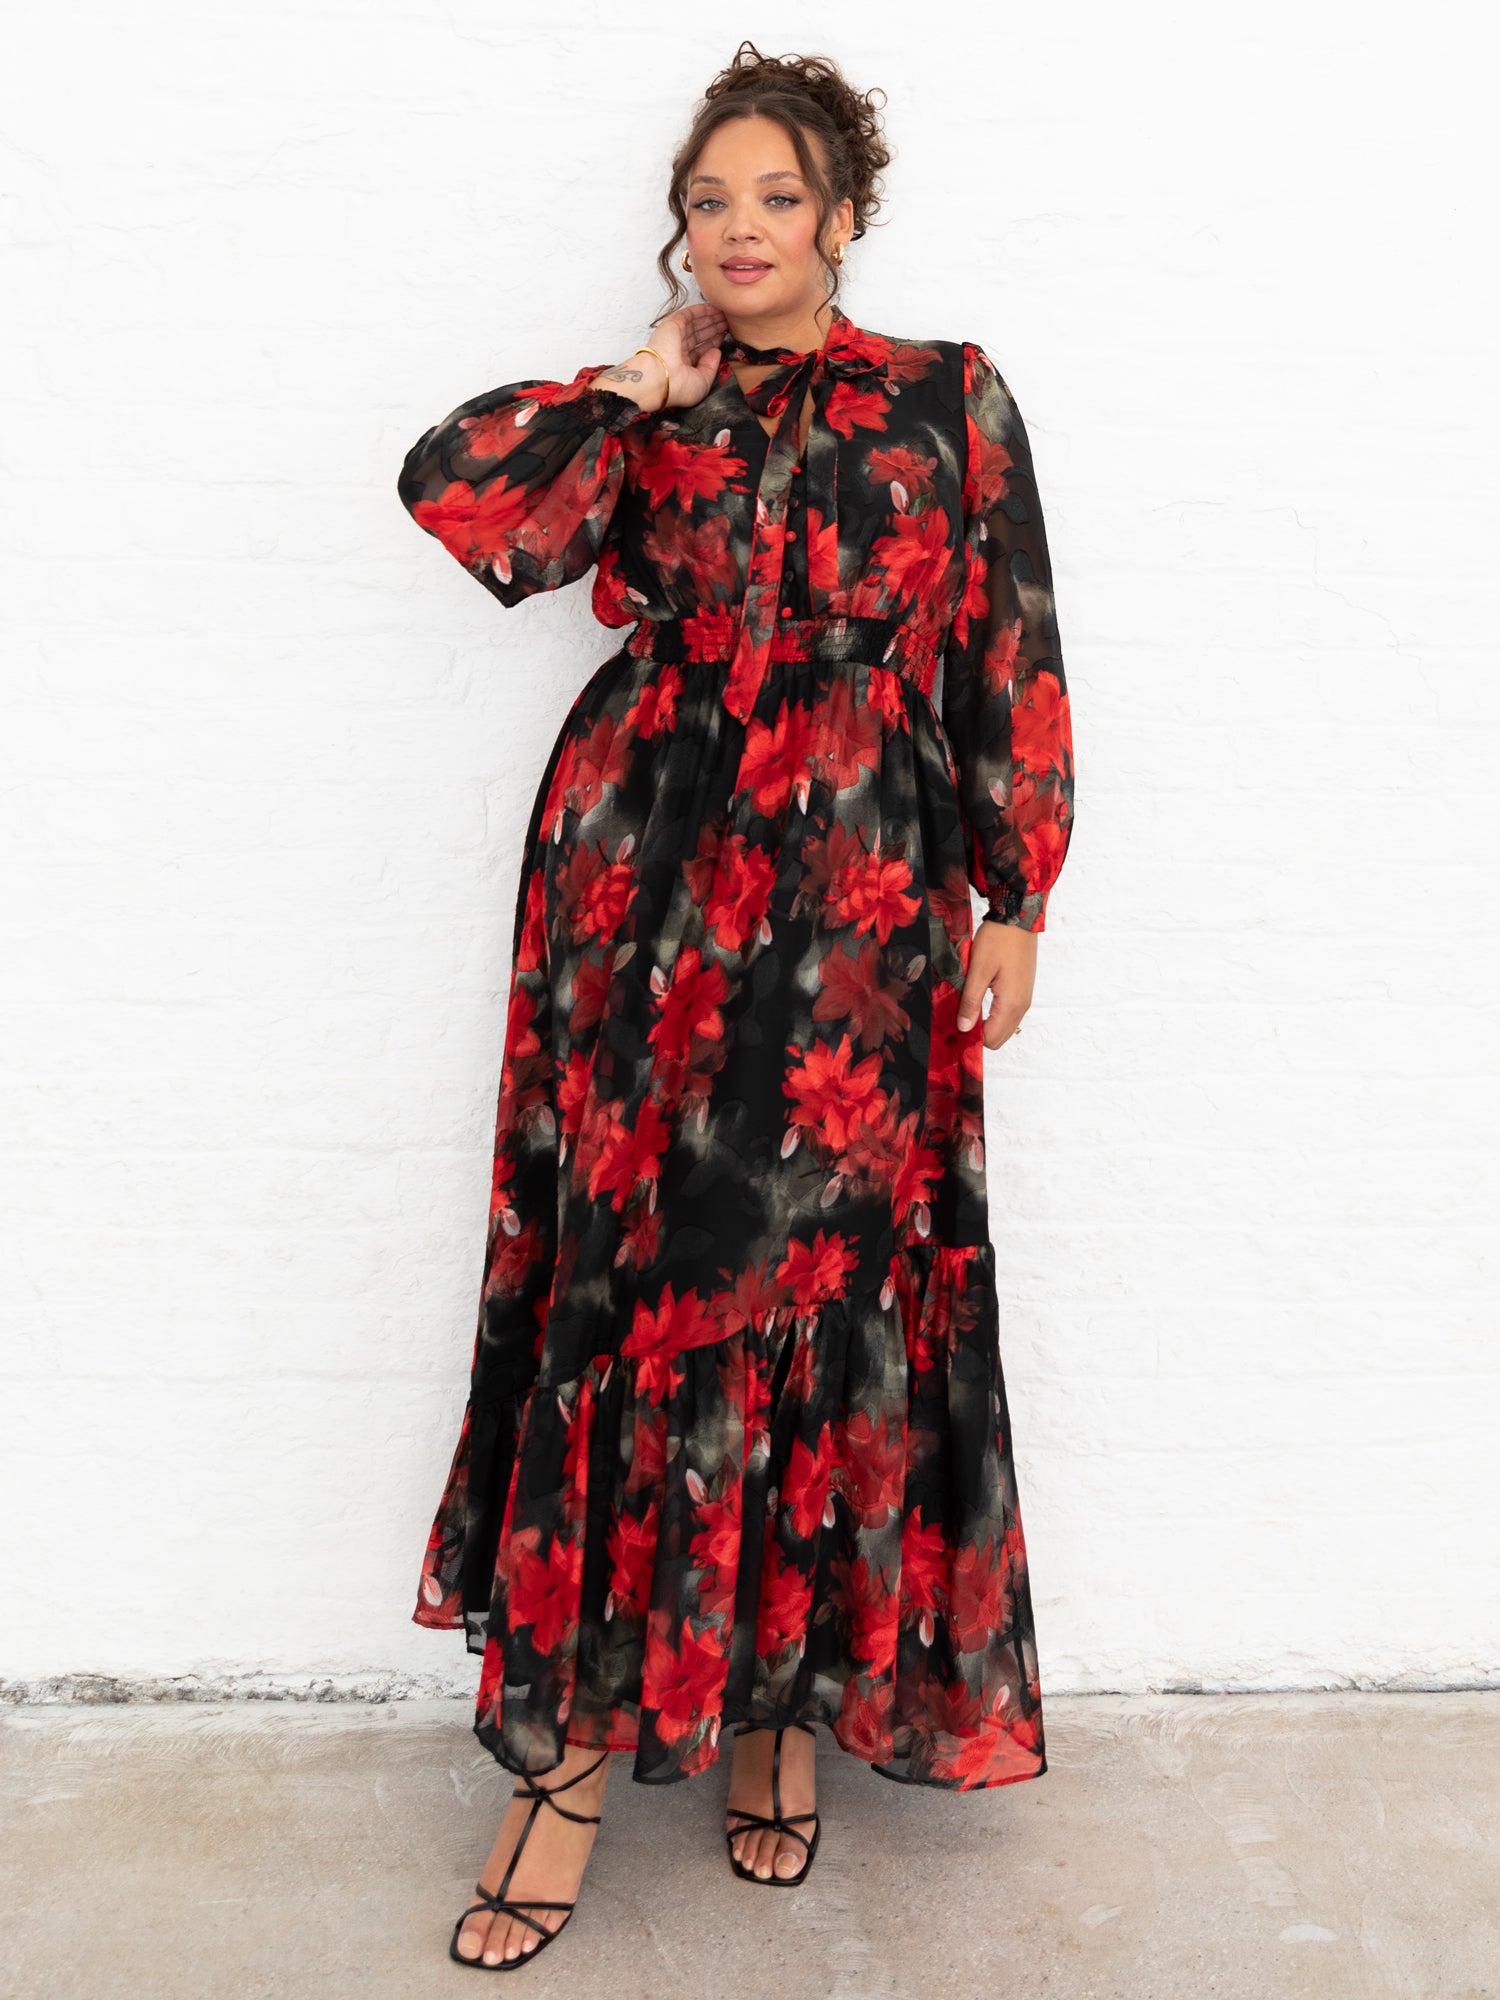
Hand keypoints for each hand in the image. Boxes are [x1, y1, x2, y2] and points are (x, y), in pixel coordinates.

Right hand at [599, 303, 728, 411]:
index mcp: (683, 365)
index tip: (726, 337)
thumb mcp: (703, 383)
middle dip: (714, 328)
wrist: (661, 378)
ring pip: (696, 324)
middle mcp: (678, 350)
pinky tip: (715, 308)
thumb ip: (711, 367)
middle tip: (728, 322)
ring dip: (711, 318)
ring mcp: (675, 336)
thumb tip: (717, 351)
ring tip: (725, 314)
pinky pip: (689, 314)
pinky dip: (702, 310)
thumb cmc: (679, 387)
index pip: (701, 350)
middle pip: (699, 335)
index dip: (714, 343)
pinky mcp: (673, 324)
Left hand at [957, 918, 1035, 1049]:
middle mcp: (1022, 1006)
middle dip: (978, 1035)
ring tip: (965, 1009)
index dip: (971, 1038)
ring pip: (1004, 1027)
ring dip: (986, 1024)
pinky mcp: (1023, 990)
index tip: (953, 1027)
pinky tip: (979, 1000)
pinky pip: (1008, 1014)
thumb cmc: (998, 939)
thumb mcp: (978, 970)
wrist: (1019, 918)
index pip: (991, 1039)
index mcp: (1011, 1004)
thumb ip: (971, 1001)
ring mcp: (1025, 999)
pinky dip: (993, 1015)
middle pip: (999, 1039)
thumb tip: (964, 1028)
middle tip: (958, 1019)